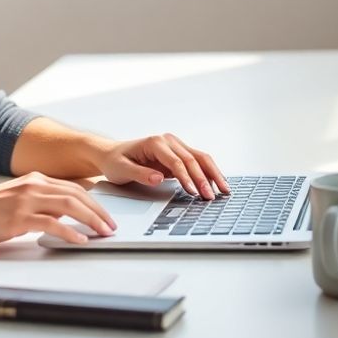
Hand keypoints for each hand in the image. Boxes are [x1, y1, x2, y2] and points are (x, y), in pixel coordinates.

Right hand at [0, 172, 117, 246]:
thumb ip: (36, 201)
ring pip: (70, 206)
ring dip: (91, 220)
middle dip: (99, 211)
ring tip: (103, 233)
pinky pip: (52, 224)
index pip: (73, 187)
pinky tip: (80, 240)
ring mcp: (26, 201)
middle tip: (111, 226)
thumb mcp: (14, 198)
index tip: (105, 214)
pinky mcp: (18, 218)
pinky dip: (70, 232)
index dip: (93, 201)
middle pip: (77, 195)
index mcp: (34, 180)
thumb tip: (60, 214)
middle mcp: (33, 186)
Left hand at [96, 133, 229, 199]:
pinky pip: (197, 163)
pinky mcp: (179, 154)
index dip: (186, 177)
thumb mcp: (121, 169)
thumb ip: (140, 174)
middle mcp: (168, 141)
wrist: (112, 154)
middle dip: (204, 179)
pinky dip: (209, 173)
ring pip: (200, 158)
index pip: (176, 161)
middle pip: (193, 159)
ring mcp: (175, 146)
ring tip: (224, 190)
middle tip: (211, 197)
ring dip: (213, 174)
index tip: (194, 192)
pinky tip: (217, 184)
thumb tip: (158, 178)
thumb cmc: (116, 161)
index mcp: (155, 143)